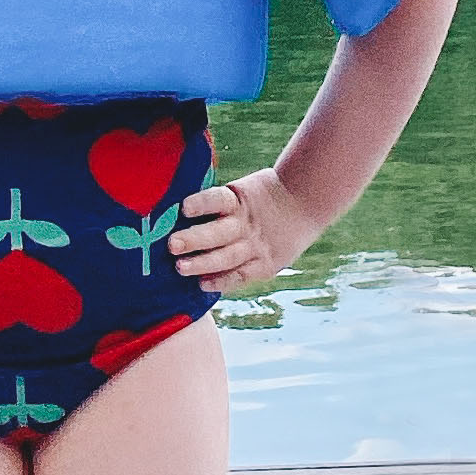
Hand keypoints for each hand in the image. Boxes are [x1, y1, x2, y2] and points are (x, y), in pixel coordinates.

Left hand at [167, 164, 309, 293]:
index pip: (217, 199)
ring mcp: (256, 245)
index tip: (183, 207)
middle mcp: (246, 223)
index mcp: (239, 199)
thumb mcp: (242, 189)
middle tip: (171, 245)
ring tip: (180, 267)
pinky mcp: (265, 264)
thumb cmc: (260, 196)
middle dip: (194, 239)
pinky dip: (222, 281)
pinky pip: (240, 275)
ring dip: (202, 264)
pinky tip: (202, 285)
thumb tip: (173, 212)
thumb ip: (216, 202)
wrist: (303, 203)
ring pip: (226, 257)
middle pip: (218, 232)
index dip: (201, 203)